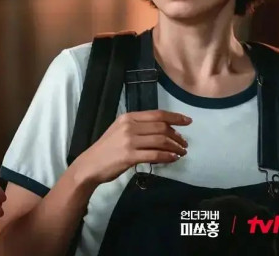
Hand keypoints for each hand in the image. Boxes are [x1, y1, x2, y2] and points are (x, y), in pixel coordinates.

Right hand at [73, 110, 190, 185]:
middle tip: (184, 144)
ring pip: (160, 141)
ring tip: (182, 152)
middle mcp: (130, 126)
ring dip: (175, 147)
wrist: (90, 165)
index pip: (158, 114)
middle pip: (162, 127)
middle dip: (177, 136)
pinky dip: (167, 156)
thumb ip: (140, 127)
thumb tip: (165, 130)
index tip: (188, 121)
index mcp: (129, 117)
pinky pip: (155, 155)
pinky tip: (173, 159)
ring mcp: (129, 141)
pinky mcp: (129, 156)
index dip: (175, 117)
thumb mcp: (121, 130)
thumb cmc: (108, 148)